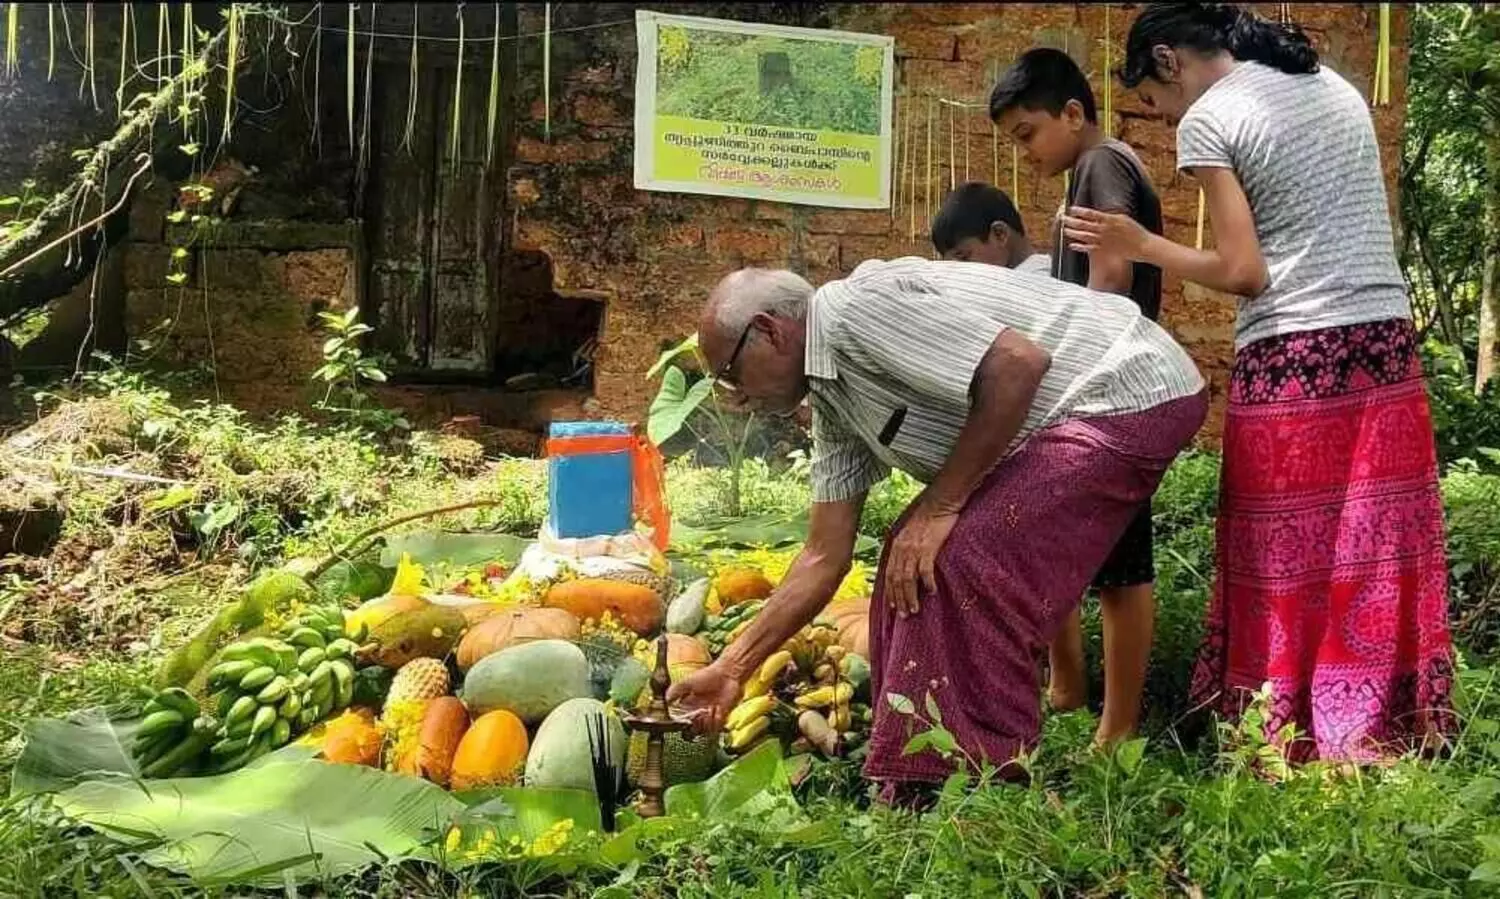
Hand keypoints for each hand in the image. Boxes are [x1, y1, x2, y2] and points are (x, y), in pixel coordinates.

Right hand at [666, 661, 742, 734]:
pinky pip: (716, 727)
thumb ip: (675, 691)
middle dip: (693, 727)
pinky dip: (716, 722)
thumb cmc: (707, 676)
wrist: (727, 674)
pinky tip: (717, 710)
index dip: (681, 723)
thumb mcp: (687, 682)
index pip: (681, 721)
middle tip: (696, 717)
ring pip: (704, 730)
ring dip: (705, 724)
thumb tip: (666, 702)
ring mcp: (710, 716)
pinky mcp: (721, 716)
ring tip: (708, 711)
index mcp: (688, 706)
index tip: (683, 720)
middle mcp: (698, 713)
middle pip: (692, 729)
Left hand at [882, 500, 959, 618]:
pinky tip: (931, 592)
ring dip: (910, 597)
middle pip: (897, 580)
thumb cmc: (927, 516)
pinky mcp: (929, 548)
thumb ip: (906, 547)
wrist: (939, 502)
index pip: (889, 574)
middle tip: (903, 615)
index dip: (890, 592)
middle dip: (899, 600)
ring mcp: (914, 549)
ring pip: (908, 579)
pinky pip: (925, 570)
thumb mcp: (909, 532)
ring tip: (915, 610)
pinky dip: (927, 583)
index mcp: (896, 547)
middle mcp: (902, 549)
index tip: (892, 606)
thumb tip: (906, 562)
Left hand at [1060, 207, 1149, 260]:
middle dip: (1071, 221)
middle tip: (1062, 218)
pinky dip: (1080, 247)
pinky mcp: (1105, 250)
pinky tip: (1072, 245)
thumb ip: (1110, 216)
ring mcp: (1104, 241)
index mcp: (1110, 220)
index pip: (1091, 214)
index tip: (1071, 209)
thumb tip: (1099, 214)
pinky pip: (1089, 248)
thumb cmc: (1135, 231)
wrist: (1144, 246)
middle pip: (1084, 225)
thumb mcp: (1124, 218)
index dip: (1080, 211)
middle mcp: (1105, 230)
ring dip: (1073, 233)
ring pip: (1084, 236)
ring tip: (1064, 230)